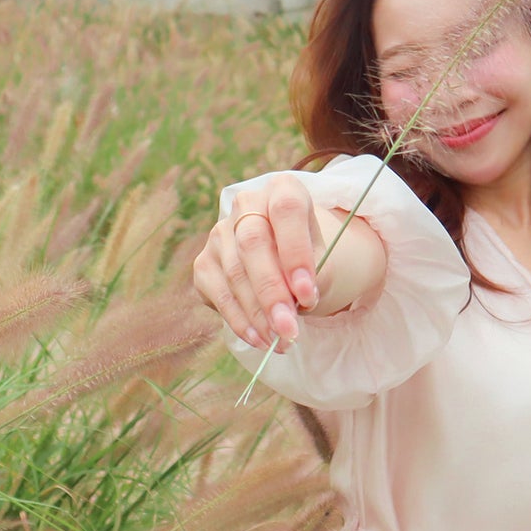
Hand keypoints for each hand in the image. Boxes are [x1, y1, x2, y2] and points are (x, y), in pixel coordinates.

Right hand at [192, 174, 322, 351]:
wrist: (287, 259)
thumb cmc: (310, 256)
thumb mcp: (325, 259)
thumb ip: (316, 276)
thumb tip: (297, 303)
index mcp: (283, 190)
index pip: (287, 211)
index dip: (295, 252)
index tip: (307, 293)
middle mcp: (247, 205)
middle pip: (253, 244)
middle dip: (272, 292)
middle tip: (288, 328)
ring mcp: (220, 233)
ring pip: (235, 273)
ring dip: (257, 313)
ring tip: (280, 340)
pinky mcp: (205, 262)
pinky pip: (218, 293)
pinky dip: (239, 320)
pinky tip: (259, 338)